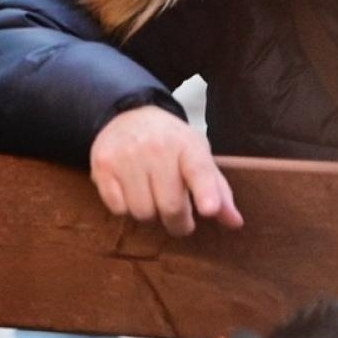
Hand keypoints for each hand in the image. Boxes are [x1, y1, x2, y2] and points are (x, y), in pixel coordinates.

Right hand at [89, 106, 244, 235]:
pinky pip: (118, 209)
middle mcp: (156, 148)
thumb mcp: (197, 156)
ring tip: (152, 197)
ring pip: (142, 212)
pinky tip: (131, 191)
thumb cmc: (169, 143)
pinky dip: (125, 208)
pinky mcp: (102, 167)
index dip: (206, 192)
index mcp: (187, 144)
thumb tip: (235, 222)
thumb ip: (217, 190)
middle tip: (179, 219)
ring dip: (150, 214)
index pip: (199, 170)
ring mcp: (126, 157)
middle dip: (177, 222)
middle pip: (170, 205)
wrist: (126, 114)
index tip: (209, 210)